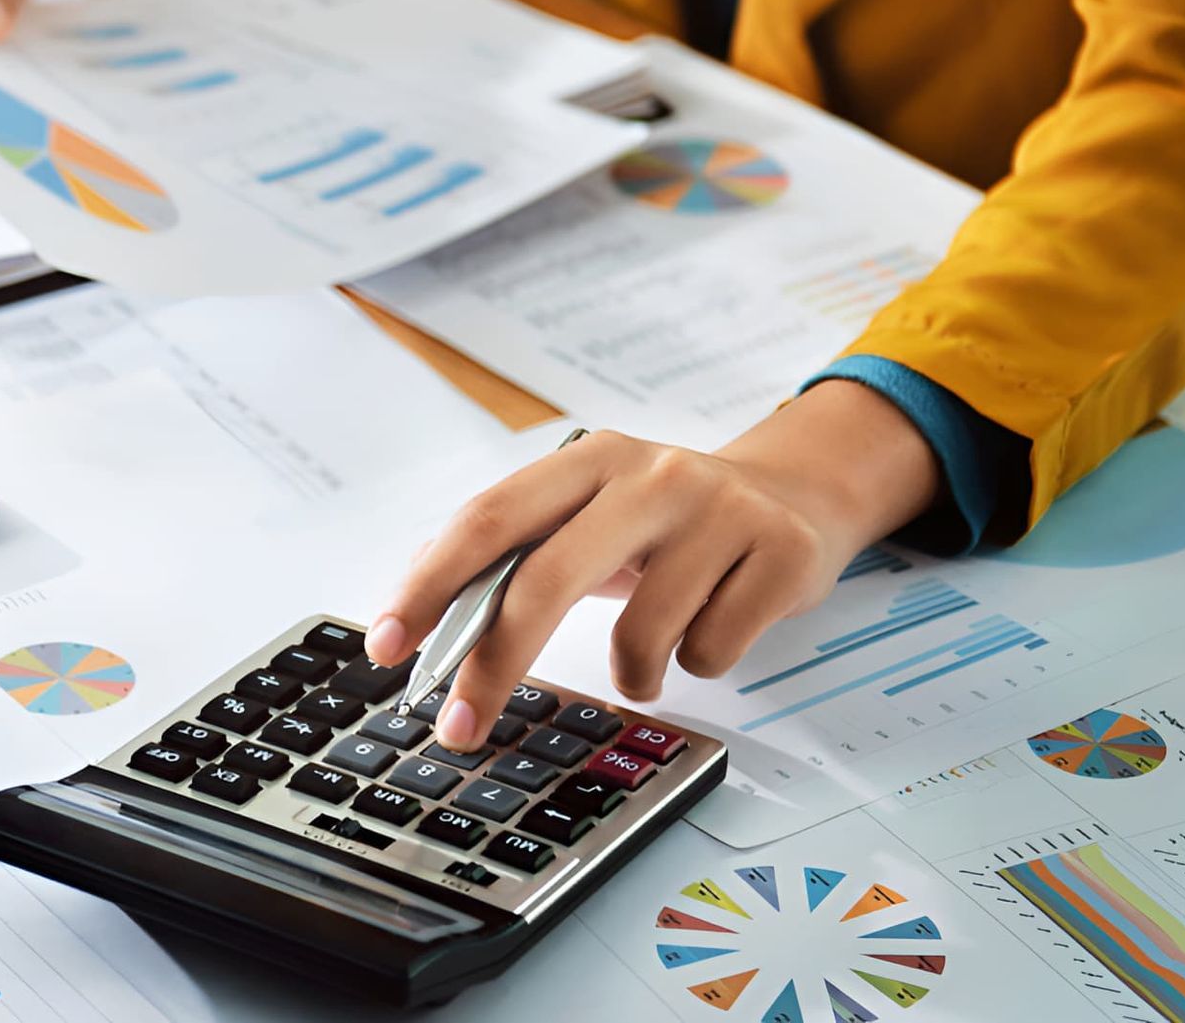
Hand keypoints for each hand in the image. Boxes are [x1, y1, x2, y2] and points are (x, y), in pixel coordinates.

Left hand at [364, 381, 940, 749]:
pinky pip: (709, 654)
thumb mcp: (591, 511)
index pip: (490, 518)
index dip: (431, 584)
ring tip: (652, 648)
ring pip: (640, 639)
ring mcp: (720, 513)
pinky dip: (698, 662)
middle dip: (493, 665)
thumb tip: (420, 609)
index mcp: (590, 458)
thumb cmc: (667, 519)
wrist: (797, 492)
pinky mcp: (779, 555)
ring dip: (633, 672)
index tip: (387, 645)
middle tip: (460, 726)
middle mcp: (651, 475)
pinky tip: (714, 622)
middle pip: (547, 579)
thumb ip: (514, 550)